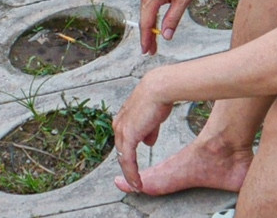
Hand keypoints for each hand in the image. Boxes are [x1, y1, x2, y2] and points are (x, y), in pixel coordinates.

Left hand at [112, 79, 174, 193]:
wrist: (158, 90)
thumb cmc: (157, 99)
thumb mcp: (152, 117)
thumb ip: (148, 131)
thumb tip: (148, 142)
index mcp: (123, 120)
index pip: (123, 143)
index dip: (128, 157)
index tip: (133, 168)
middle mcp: (118, 125)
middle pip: (121, 152)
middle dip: (128, 168)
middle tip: (135, 182)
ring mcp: (121, 131)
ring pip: (123, 158)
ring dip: (130, 174)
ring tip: (137, 186)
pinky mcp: (128, 137)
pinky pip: (128, 160)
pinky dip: (132, 173)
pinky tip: (138, 183)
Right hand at [137, 0, 198, 53]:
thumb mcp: (182, 0)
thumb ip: (173, 19)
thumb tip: (166, 36)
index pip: (146, 25)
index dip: (146, 40)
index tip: (147, 52)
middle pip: (144, 19)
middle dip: (148, 35)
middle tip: (151, 50)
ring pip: (145, 11)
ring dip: (149, 25)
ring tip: (154, 38)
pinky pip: (147, 3)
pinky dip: (150, 14)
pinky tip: (155, 19)